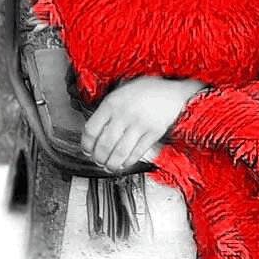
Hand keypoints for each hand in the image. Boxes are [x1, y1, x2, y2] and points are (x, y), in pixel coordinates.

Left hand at [81, 76, 205, 171]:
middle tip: (98, 161)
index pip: (91, 129)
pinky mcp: (154, 133)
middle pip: (104, 144)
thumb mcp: (122, 91)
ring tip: (109, 167)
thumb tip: (95, 131)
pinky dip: (128, 162)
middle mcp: (124, 114)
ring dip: (112, 164)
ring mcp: (139, 124)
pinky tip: (124, 163)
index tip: (87, 151)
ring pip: (120, 152)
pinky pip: (137, 152)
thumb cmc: (146, 91)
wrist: (172, 92)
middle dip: (99, 158)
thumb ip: (108, 108)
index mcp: (112, 103)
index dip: (86, 145)